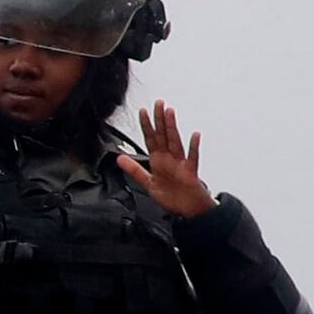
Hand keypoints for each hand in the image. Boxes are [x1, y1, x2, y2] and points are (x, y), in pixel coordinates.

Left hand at [124, 99, 213, 217]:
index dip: (146, 126)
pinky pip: (192, 158)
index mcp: (159, 161)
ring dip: (172, 127)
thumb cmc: (172, 196)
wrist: (187, 210)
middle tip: (158, 103)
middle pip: (164, 136)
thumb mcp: (148, 182)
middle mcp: (169, 159)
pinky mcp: (190, 172)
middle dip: (160, 120)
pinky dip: (194, 147)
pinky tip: (194, 135)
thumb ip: (134, 170)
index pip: (151, 139)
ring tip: (170, 113)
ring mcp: (181, 164)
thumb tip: (120, 158)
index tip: (142, 112)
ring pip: (175, 142)